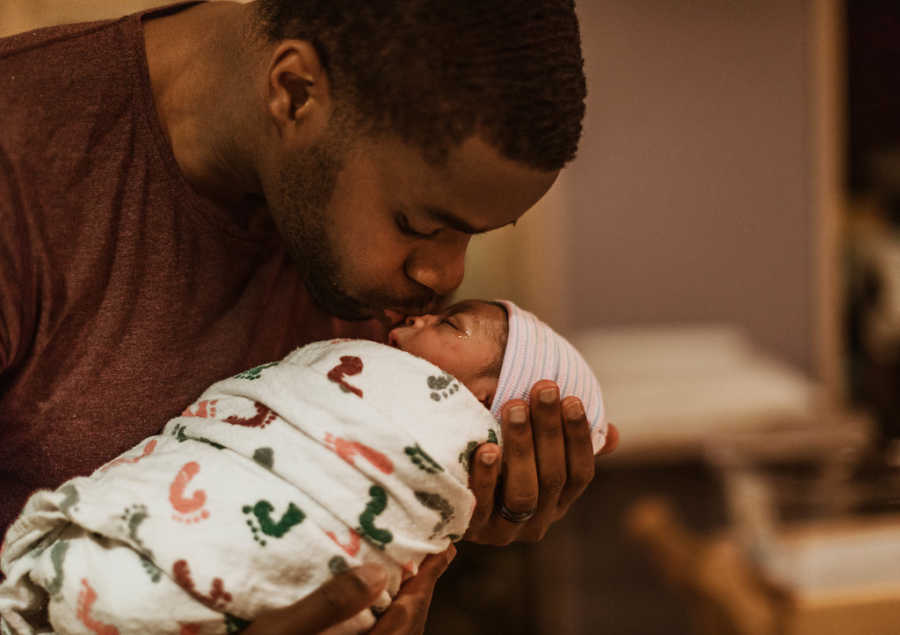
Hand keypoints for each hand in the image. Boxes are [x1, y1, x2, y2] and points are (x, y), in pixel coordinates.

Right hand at [242, 546, 454, 634]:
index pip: (407, 615)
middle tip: (436, 553)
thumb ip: (329, 604)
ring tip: (409, 571)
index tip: (446, 547)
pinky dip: (384, 619)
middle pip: (407, 628)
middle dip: (422, 590)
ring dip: (405, 604)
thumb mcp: (282, 631)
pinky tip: (372, 600)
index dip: (428, 580)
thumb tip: (378, 571)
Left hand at [464, 380, 618, 544]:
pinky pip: (483, 505)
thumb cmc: (499, 465)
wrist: (444, 496)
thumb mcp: (534, 453)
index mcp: (559, 502)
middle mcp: (538, 521)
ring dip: (522, 446)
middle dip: (549, 430)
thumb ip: (568, 443)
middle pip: (553, 477)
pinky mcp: (473, 532)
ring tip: (514, 407)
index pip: (580, 472)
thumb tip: (613, 434)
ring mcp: (505, 530)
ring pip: (523, 492)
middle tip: (541, 389)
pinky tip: (486, 447)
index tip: (571, 398)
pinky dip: (486, 476)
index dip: (579, 436)